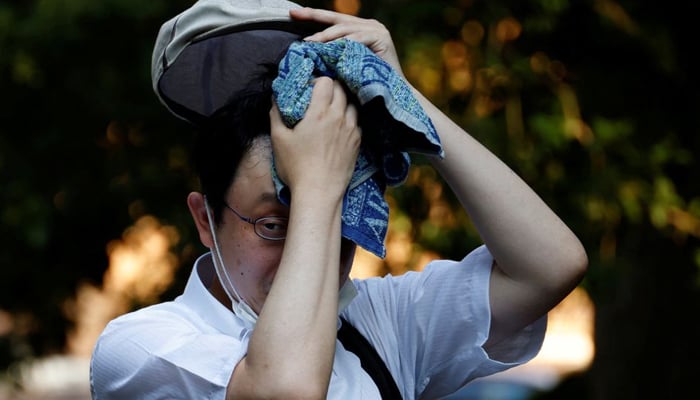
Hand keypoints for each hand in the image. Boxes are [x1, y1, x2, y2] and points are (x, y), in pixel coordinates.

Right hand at [270, 77, 360, 197]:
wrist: (319, 192)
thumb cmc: (296, 167)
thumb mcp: (279, 139)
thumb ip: (276, 115)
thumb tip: (276, 100)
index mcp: (320, 113)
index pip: (326, 81)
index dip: (317, 81)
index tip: (309, 90)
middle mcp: (339, 117)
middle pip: (341, 89)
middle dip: (330, 88)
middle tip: (319, 98)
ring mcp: (352, 130)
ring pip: (352, 104)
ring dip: (342, 102)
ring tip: (330, 111)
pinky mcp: (357, 142)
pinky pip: (356, 121)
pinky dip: (349, 118)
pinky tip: (339, 127)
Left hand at [290, 7, 404, 76]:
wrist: (390, 98)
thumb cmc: (364, 86)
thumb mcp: (343, 66)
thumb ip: (331, 55)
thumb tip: (307, 51)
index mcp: (359, 30)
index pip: (332, 20)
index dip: (312, 16)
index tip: (292, 13)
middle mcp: (368, 26)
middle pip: (336, 19)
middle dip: (314, 16)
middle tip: (295, 15)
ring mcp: (376, 30)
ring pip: (345, 28)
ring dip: (326, 35)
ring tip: (310, 42)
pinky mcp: (382, 38)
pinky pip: (358, 38)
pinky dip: (343, 43)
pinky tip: (330, 48)